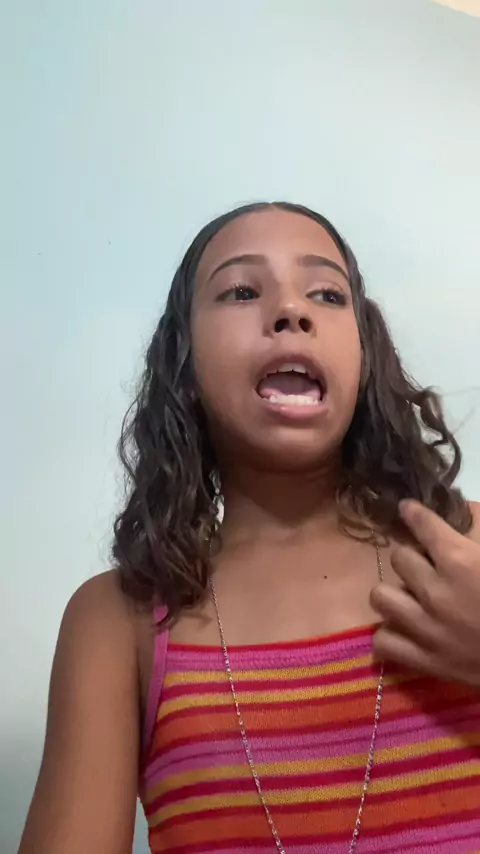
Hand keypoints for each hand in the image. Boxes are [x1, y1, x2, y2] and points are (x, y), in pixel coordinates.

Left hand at [370, 500, 479, 686]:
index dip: (414, 513)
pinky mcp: (425, 661)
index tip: (407, 510)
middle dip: (412, 558)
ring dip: (394, 593)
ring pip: (380, 596)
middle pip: (398, 557)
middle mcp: (435, 591)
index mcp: (460, 561)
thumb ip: (478, 537)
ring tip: (409, 597)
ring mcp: (425, 627)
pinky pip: (382, 641)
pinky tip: (404, 631)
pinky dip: (391, 635)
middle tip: (425, 566)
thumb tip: (465, 517)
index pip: (423, 524)